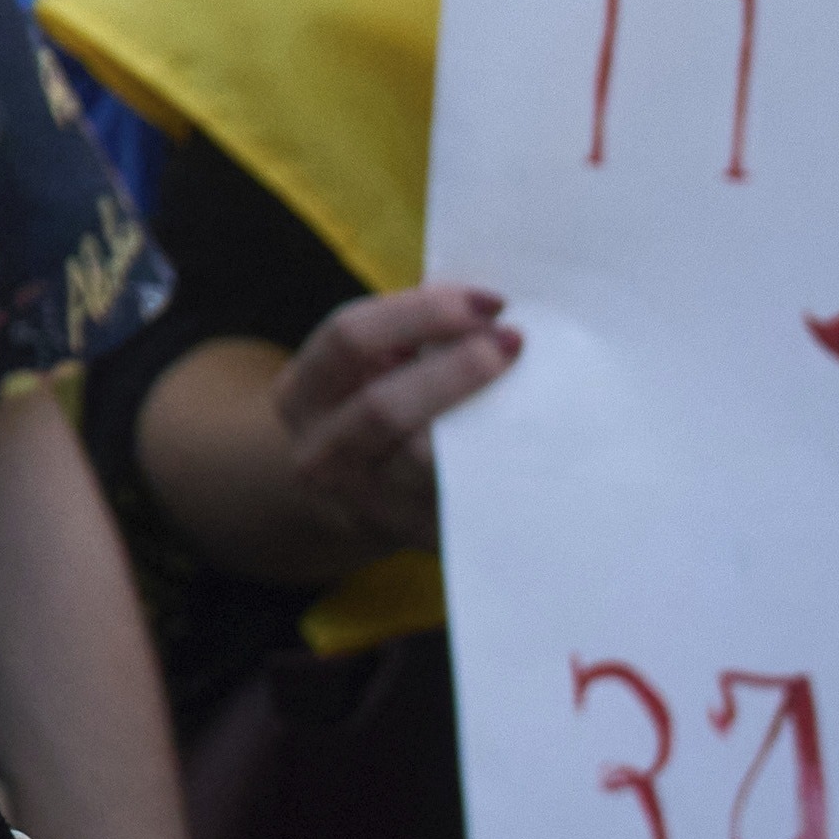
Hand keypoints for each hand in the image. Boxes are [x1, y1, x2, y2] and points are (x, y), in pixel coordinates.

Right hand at [260, 282, 512, 565]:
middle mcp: (323, 451)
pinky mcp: (418, 537)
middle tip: (514, 342)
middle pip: (384, 407)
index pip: (350, 339)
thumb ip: (406, 339)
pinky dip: (500, 462)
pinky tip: (534, 436)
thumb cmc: (368, 408)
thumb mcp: (360, 372)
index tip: (491, 301)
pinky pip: (465, 498)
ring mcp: (368, 503)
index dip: (422, 313)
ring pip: (425, 461)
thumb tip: (489, 308)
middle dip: (457, 370)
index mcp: (304, 391)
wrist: (338, 498)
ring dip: (485, 418)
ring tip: (532, 387)